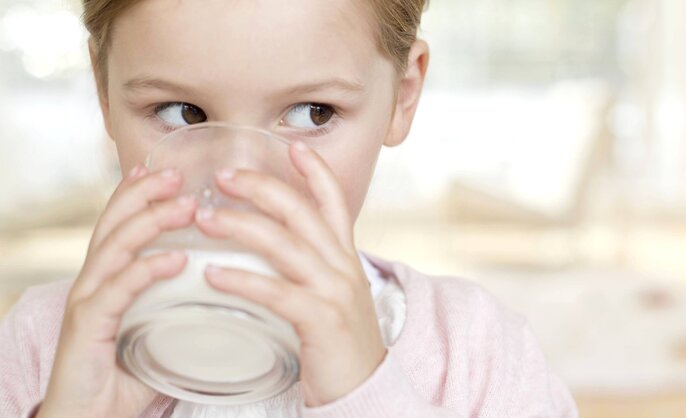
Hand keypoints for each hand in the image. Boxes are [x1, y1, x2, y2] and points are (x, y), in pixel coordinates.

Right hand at [38, 166, 196, 417]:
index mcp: (109, 279)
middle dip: (145, 194)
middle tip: (178, 174)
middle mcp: (93, 283)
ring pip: (114, 248)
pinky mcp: (87, 328)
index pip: (121, 225)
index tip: (168, 170)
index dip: (139, 194)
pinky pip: (116, 291)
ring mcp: (87, 303)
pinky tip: (174, 259)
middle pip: (115, 224)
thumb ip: (183, 309)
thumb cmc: (126, 378)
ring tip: (185, 206)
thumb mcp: (159, 332)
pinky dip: (145, 270)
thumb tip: (228, 292)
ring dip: (151, 223)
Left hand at [195, 141, 385, 406]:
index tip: (290, 147)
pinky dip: (242, 280)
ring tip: (203, 220)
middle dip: (261, 188)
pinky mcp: (322, 320)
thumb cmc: (338, 343)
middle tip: (222, 177)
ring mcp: (335, 291)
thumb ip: (310, 268)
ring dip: (241, 226)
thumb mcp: (333, 294)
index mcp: (344, 257)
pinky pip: (276, 292)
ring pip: (285, 245)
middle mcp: (343, 266)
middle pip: (302, 212)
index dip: (314, 172)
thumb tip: (272, 247)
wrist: (365, 391)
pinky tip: (212, 275)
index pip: (334, 201)